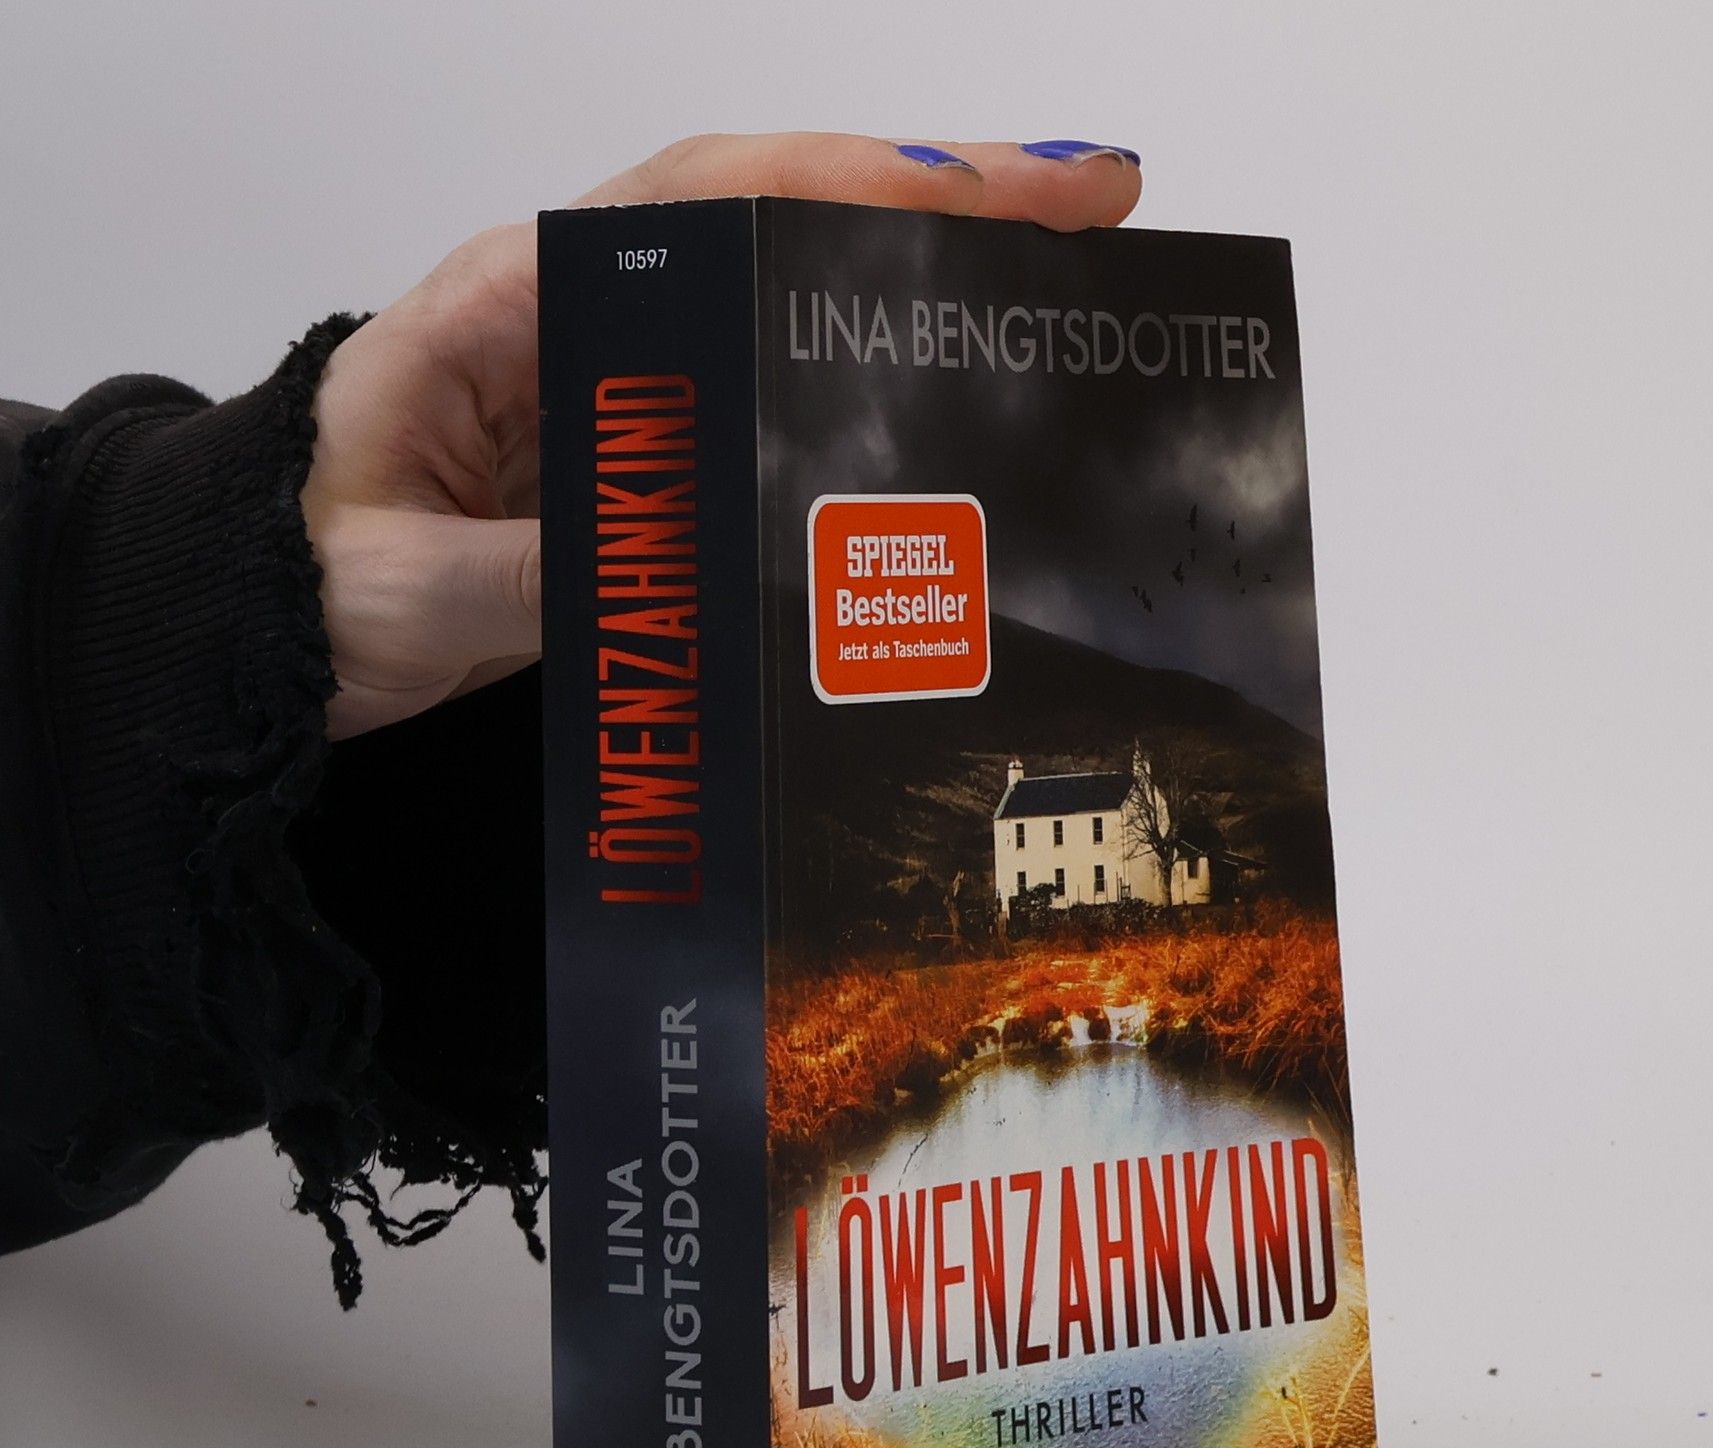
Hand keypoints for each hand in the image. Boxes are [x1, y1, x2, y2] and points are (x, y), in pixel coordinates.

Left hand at [302, 133, 1142, 738]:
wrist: (253, 631)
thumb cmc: (291, 580)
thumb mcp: (399, 587)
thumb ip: (537, 574)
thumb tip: (690, 560)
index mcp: (512, 304)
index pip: (708, 204)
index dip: (857, 185)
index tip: (989, 190)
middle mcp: (582, 317)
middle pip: (781, 218)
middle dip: (939, 202)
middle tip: (1093, 207)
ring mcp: (624, 384)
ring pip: (787, 298)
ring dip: (917, 284)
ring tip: (1057, 287)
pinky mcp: (643, 458)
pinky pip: (769, 399)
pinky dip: (859, 383)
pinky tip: (942, 403)